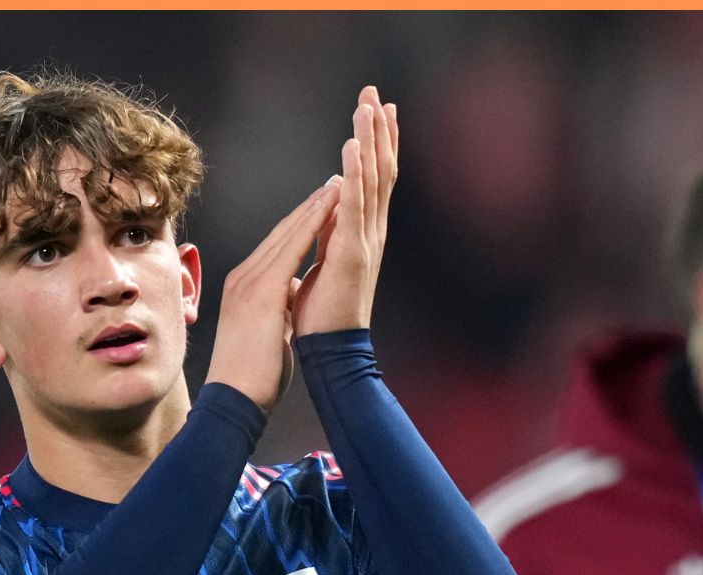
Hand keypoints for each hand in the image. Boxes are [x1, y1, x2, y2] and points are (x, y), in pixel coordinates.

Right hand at [205, 178, 339, 410]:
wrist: (234, 399)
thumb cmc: (251, 374)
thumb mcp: (266, 331)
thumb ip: (275, 309)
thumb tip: (289, 301)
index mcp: (245, 287)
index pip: (277, 247)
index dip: (300, 224)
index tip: (321, 206)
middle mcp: (243, 277)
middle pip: (281, 232)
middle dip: (309, 206)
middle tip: (333, 183)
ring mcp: (249, 282)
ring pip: (287, 234)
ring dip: (314, 207)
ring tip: (337, 185)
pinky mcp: (261, 292)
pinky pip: (291, 249)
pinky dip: (311, 226)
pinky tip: (329, 210)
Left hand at [292, 86, 398, 336]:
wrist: (330, 354)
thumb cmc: (322, 320)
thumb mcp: (323, 267)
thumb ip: (327, 240)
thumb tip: (323, 219)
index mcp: (363, 235)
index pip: (373, 181)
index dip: (376, 145)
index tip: (375, 110)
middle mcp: (371, 233)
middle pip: (379, 170)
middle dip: (378, 130)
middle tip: (375, 92)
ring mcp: (365, 241)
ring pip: (371, 179)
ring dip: (370, 140)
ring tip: (368, 104)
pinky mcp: (352, 252)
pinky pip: (355, 204)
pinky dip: (356, 172)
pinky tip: (353, 145)